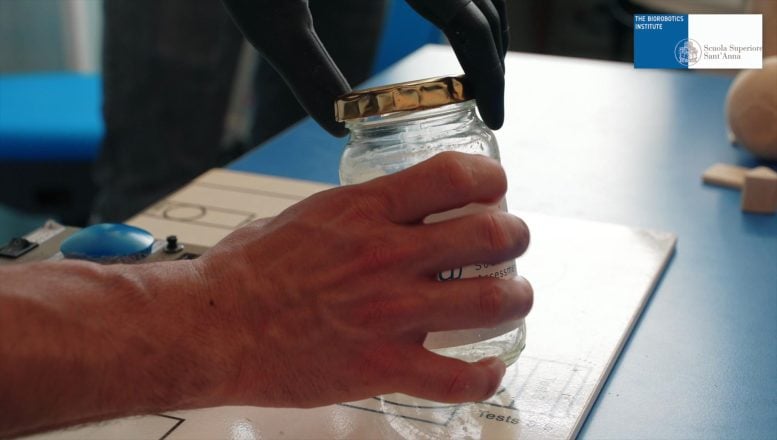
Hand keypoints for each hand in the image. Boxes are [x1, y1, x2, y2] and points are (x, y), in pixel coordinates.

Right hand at [194, 152, 531, 406]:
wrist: (212, 328)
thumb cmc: (245, 273)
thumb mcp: (302, 217)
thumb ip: (352, 214)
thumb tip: (378, 213)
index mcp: (364, 211)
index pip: (455, 176)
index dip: (491, 180)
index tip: (495, 189)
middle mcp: (387, 256)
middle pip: (491, 235)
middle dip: (516, 236)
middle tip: (512, 243)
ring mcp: (389, 312)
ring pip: (491, 302)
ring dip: (516, 299)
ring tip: (514, 298)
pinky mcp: (382, 365)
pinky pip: (458, 378)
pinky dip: (485, 375)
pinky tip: (488, 368)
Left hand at [220, 0, 507, 135]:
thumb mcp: (268, 16)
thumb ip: (306, 72)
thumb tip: (339, 128)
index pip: (470, 23)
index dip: (489, 74)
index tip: (494, 117)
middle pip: (484, 2)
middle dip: (492, 57)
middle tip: (487, 104)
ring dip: (483, 27)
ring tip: (475, 75)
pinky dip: (464, 1)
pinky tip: (448, 28)